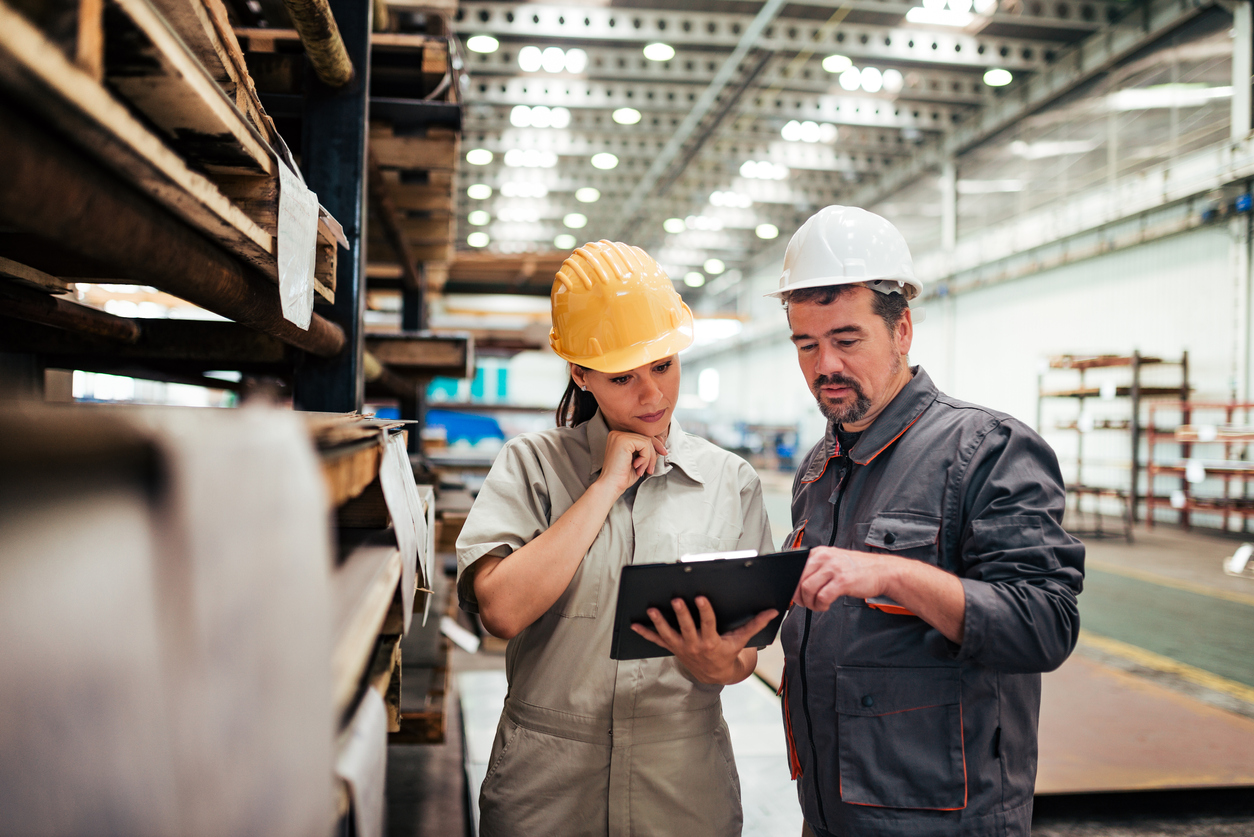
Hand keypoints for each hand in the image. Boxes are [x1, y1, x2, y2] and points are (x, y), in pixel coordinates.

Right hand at [597, 430, 666, 494]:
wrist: (612, 486)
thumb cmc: (622, 477)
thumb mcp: (639, 460)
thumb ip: (648, 449)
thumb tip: (661, 439)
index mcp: (619, 437)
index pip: (642, 436)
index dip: (655, 444)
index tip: (663, 453)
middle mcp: (618, 434)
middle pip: (645, 437)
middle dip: (653, 453)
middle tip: (651, 468)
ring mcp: (620, 436)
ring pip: (647, 441)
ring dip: (648, 459)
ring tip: (641, 470)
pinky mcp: (623, 441)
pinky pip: (645, 445)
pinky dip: (646, 458)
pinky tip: (637, 467)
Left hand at [631, 596, 777, 684]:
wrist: (714, 674)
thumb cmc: (728, 652)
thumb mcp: (741, 640)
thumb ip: (755, 624)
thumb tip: (773, 611)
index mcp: (712, 641)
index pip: (708, 624)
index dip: (704, 611)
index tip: (699, 597)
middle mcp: (695, 645)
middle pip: (687, 627)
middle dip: (681, 614)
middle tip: (675, 599)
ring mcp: (681, 647)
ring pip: (668, 634)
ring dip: (659, 622)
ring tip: (651, 609)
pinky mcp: (672, 647)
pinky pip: (656, 641)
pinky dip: (645, 633)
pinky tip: (633, 624)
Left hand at [794, 547, 899, 610]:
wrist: (882, 571)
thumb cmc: (857, 569)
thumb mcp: (834, 561)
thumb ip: (816, 569)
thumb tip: (797, 585)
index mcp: (819, 552)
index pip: (796, 568)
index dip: (792, 585)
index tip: (795, 594)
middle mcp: (825, 557)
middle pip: (799, 580)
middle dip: (798, 596)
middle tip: (805, 603)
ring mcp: (834, 568)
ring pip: (808, 589)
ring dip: (809, 603)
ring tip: (817, 605)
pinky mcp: (842, 581)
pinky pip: (822, 597)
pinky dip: (820, 606)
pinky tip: (825, 606)